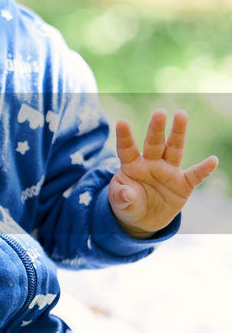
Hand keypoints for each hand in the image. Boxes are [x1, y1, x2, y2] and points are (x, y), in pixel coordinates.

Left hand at [109, 109, 217, 235]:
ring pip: (174, 149)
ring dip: (178, 133)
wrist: (143, 219)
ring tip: (181, 114)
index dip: (124, 136)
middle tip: (159, 112)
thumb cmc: (128, 203)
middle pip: (154, 143)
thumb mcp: (119, 202)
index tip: (121, 122)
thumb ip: (121, 197)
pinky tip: (212, 161)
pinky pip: (195, 176)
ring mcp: (168, 172)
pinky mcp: (183, 184)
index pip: (127, 149)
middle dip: (156, 128)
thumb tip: (127, 195)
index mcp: (132, 165)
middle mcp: (151, 163)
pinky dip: (204, 169)